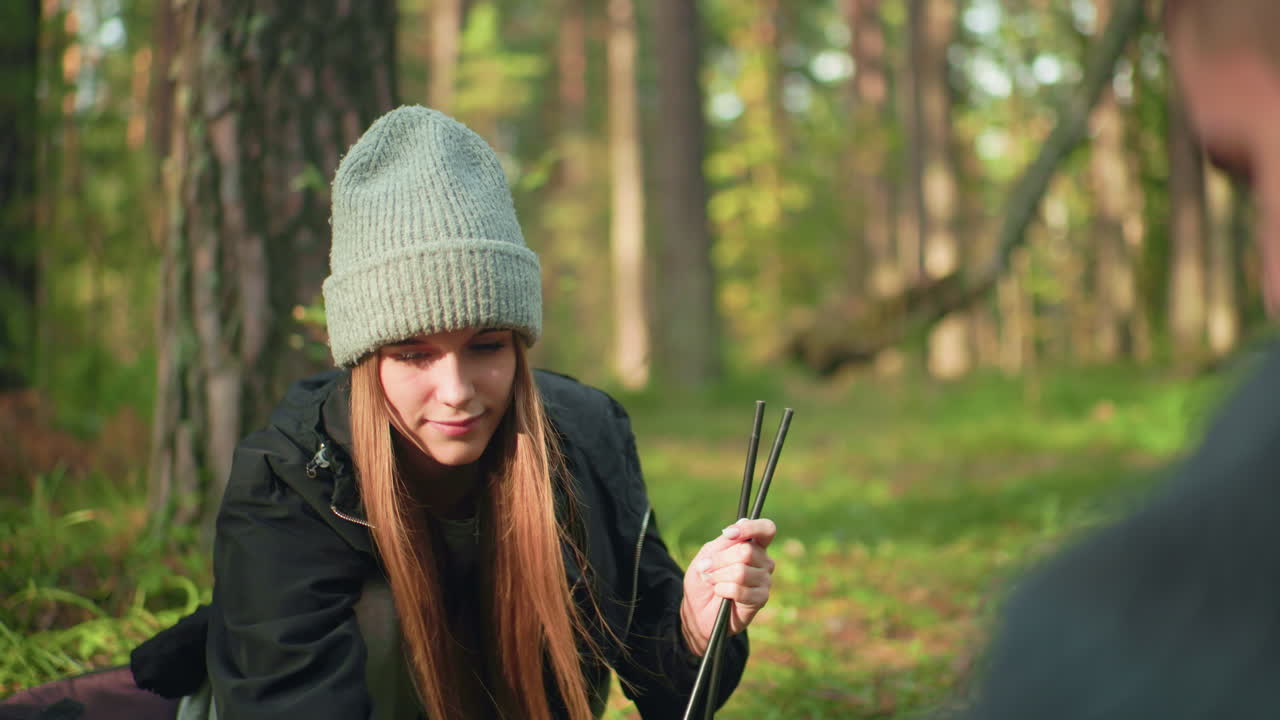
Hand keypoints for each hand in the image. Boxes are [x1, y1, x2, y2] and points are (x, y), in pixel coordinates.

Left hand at [679, 518, 776, 655]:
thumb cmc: (704, 579)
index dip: (750, 528)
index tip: (729, 534)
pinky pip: (740, 590)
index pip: (766, 529)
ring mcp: (764, 580)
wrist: (698, 610)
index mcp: (753, 545)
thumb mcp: (708, 554)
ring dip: (719, 576)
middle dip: (720, 560)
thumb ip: (725, 541)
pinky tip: (719, 593)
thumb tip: (741, 523)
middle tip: (707, 568)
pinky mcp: (761, 598)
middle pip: (746, 551)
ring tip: (712, 582)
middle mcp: (763, 561)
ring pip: (741, 571)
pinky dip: (723, 590)